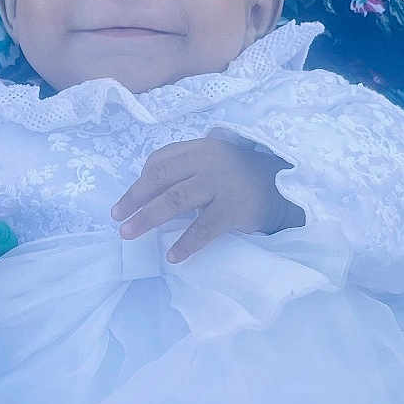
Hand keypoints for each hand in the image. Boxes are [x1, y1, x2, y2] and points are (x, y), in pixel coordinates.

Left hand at [110, 136, 305, 263]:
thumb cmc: (243, 177)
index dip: (139, 182)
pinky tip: (173, 256)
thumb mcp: (215, 161)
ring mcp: (221, 184)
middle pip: (160, 179)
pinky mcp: (234, 208)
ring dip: (148, 218)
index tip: (126, 201)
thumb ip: (186, 168)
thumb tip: (148, 191)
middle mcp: (208, 162)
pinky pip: (203, 228)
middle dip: (134, 199)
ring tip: (129, 233)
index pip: (160, 161)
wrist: (285, 188)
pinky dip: (186, 243)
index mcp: (201, 148)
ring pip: (174, 200)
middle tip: (117, 218)